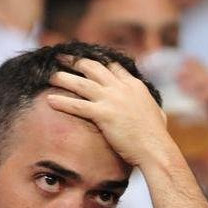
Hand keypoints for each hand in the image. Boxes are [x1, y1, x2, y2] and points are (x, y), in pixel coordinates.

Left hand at [47, 56, 175, 168]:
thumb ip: (151, 106)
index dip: (96, 61)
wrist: (155, 149)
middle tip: (61, 58)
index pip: (112, 66)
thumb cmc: (157, 136)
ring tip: (50, 76)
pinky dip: (62, 102)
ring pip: (82, 84)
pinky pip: (78, 106)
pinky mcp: (104, 114)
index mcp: (134, 86)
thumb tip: (156, 110)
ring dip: (64, 79)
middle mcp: (122, 88)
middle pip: (94, 68)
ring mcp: (112, 100)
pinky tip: (50, 100)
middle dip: (76, 61)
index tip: (83, 60)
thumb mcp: (157, 113)